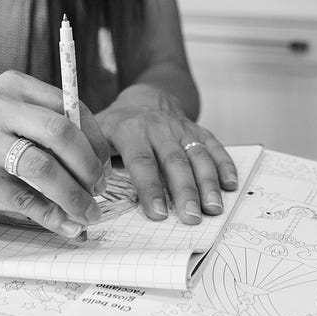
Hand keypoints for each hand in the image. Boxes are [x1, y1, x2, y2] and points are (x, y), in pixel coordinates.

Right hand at [0, 71, 112, 238]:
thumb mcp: (7, 114)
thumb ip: (45, 128)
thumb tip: (97, 166)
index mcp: (15, 85)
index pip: (70, 107)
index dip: (95, 141)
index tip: (105, 167)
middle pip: (61, 133)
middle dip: (89, 167)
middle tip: (100, 190)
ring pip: (43, 167)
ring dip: (73, 195)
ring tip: (88, 213)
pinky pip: (22, 198)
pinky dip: (50, 215)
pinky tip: (65, 225)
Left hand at [97, 84, 238, 223]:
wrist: (145, 98)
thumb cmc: (116, 125)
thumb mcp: (96, 133)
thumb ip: (91, 158)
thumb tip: (85, 191)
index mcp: (130, 130)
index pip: (142, 161)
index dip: (150, 188)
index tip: (158, 214)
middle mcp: (159, 128)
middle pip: (175, 161)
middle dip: (185, 191)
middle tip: (192, 217)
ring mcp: (182, 129)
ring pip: (198, 155)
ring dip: (208, 183)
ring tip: (214, 208)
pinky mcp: (198, 131)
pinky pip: (215, 146)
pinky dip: (225, 165)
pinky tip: (230, 185)